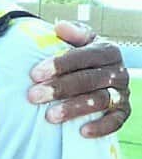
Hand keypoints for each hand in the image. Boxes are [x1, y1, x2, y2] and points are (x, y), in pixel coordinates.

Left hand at [28, 21, 129, 136]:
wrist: (103, 78)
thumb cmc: (83, 60)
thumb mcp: (81, 43)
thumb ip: (73, 34)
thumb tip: (60, 26)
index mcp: (107, 51)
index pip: (83, 56)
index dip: (59, 65)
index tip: (34, 74)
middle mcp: (118, 71)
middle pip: (88, 80)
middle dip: (59, 88)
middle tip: (33, 96)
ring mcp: (122, 92)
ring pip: (100, 100)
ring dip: (74, 108)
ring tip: (49, 116)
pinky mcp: (123, 112)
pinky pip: (116, 121)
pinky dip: (101, 127)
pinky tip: (82, 132)